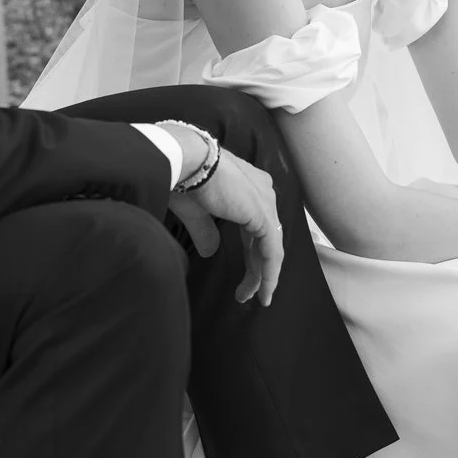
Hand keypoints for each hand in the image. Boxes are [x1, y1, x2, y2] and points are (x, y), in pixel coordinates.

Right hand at [167, 149, 283, 305]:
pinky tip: (263, 290)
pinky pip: (272, 252)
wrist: (186, 160)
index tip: (245, 275)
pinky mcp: (263, 215)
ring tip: (254, 298)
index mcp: (249, 186)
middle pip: (264, 239)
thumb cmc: (185, 178)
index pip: (255, 227)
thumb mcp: (196, 212)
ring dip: (263, 276)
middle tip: (248, 294)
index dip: (252, 253)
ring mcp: (265, 202)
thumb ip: (206, 233)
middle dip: (258, 269)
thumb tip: (210, 252)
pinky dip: (269, 273)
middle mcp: (262, 191)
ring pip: (271, 248)